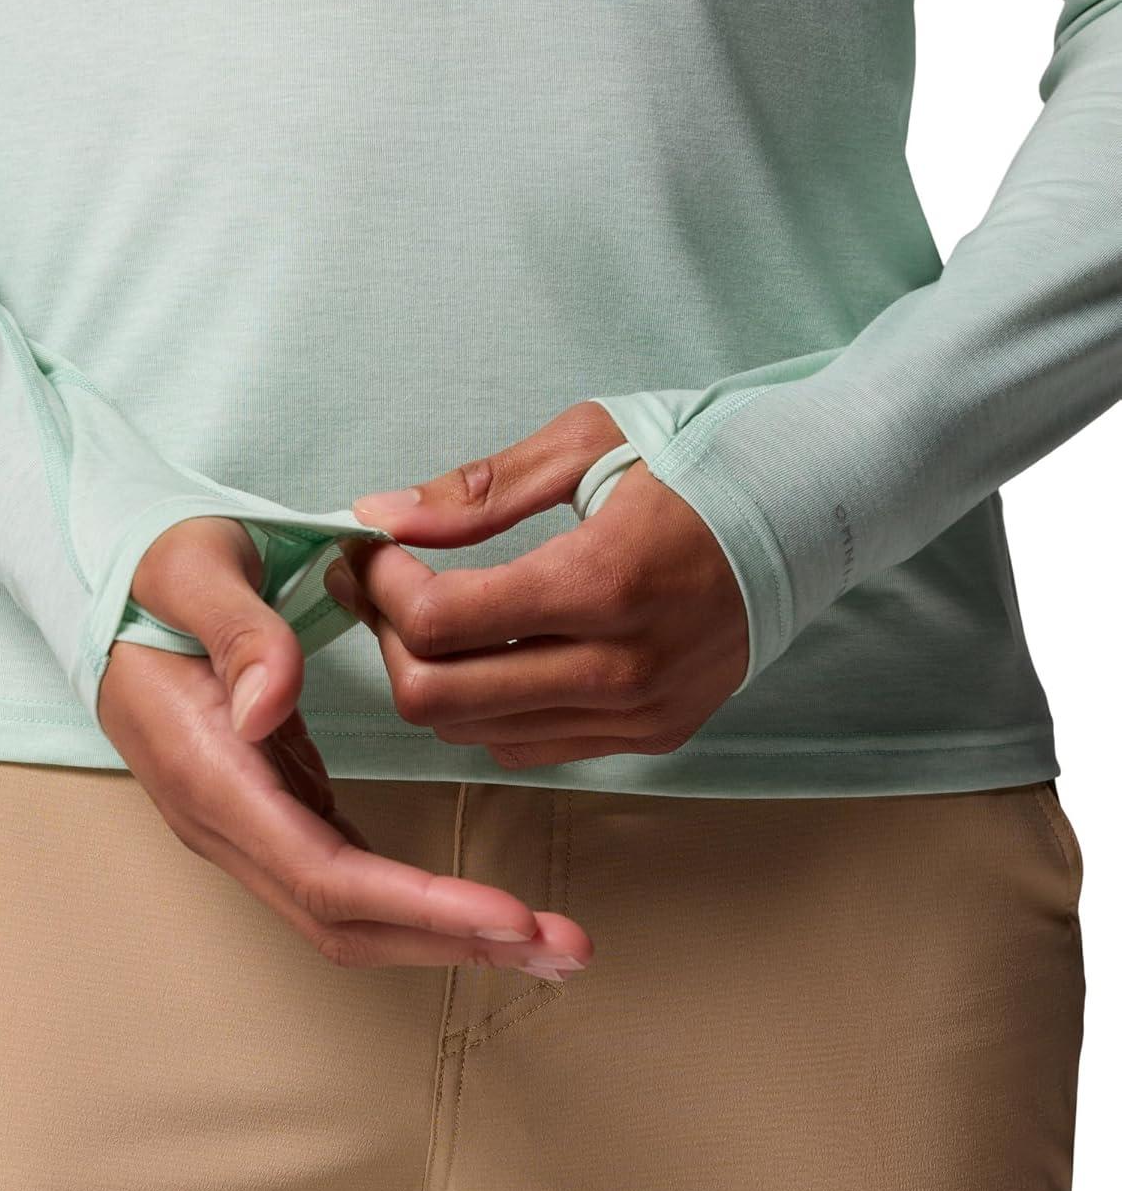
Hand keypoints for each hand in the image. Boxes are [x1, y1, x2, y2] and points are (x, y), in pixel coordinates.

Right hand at [97, 517, 591, 973]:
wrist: (114, 591)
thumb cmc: (160, 573)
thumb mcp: (194, 568)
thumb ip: (237, 631)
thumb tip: (268, 708)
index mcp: (208, 772)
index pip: (322, 874)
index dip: (418, 905)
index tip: (508, 917)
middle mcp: (224, 823)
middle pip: (345, 921)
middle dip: (455, 941)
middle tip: (566, 950)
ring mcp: (246, 829)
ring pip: (350, 918)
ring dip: (449, 937)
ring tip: (548, 943)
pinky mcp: (274, 816)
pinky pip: (348, 885)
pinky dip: (420, 907)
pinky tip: (482, 912)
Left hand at [326, 402, 747, 768]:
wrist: (818, 511)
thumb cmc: (705, 459)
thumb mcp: (589, 443)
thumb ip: (479, 493)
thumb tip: (380, 517)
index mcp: (604, 581)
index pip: (442, 623)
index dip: (382, 589)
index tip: (372, 551)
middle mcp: (622, 667)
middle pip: (442, 701)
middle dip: (389, 642)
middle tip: (386, 590)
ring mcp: (640, 712)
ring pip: (476, 735)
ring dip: (433, 679)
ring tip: (436, 617)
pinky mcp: (653, 735)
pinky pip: (530, 747)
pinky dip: (488, 709)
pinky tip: (494, 652)